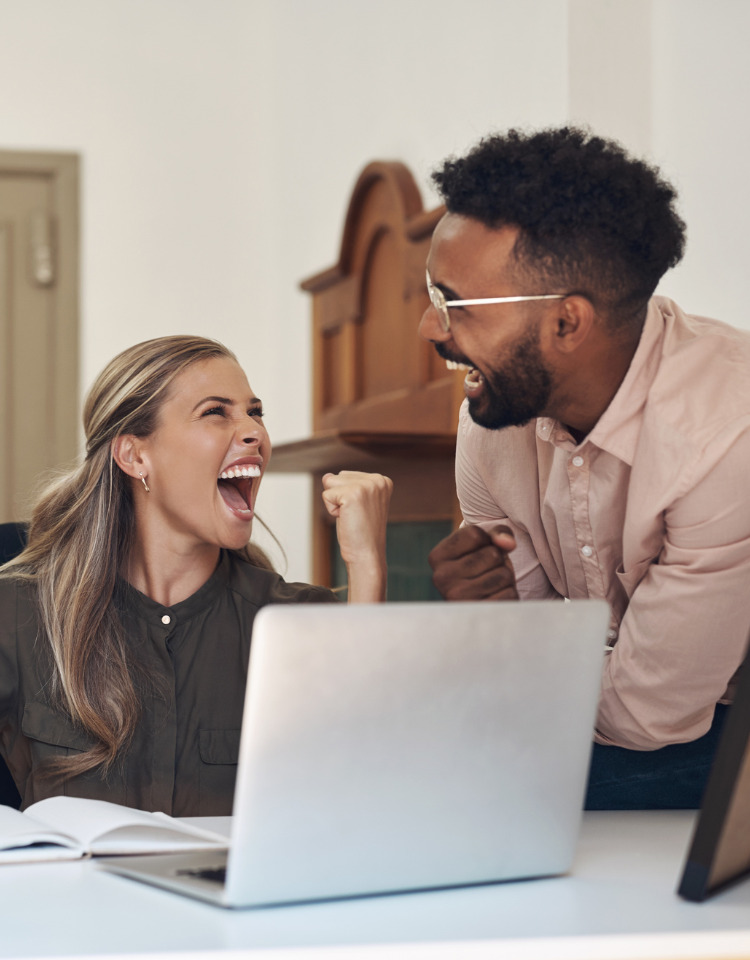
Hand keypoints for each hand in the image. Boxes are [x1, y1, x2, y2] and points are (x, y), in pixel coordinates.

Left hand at [321, 471, 392, 601]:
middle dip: (339, 498)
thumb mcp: (356, 503)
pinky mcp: (353, 494)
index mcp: (382, 480)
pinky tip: (347, 520)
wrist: (367, 555)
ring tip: (351, 517)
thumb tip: (327, 476)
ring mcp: (367, 486)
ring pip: (330, 483)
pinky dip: (331, 510)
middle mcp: (377, 480)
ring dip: (335, 503)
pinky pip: (326, 495)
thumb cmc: (362, 533)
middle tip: (355, 516)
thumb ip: (345, 485)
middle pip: (337, 477)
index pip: (346, 475)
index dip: (345, 496)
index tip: (360, 512)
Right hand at [428, 523, 517, 600]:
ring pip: (503, 574)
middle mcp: (442, 578)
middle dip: (499, 560)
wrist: (478, 608)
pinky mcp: (477, 614)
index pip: (475, 534)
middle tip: (487, 572)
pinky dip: (509, 594)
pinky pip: (509, 594)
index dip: (487, 540)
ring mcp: (458, 599)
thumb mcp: (483, 545)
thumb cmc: (481, 569)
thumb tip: (508, 543)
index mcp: (437, 557)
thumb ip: (497, 534)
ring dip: (505, 578)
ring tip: (492, 585)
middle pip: (492, 554)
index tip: (479, 551)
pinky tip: (495, 598)